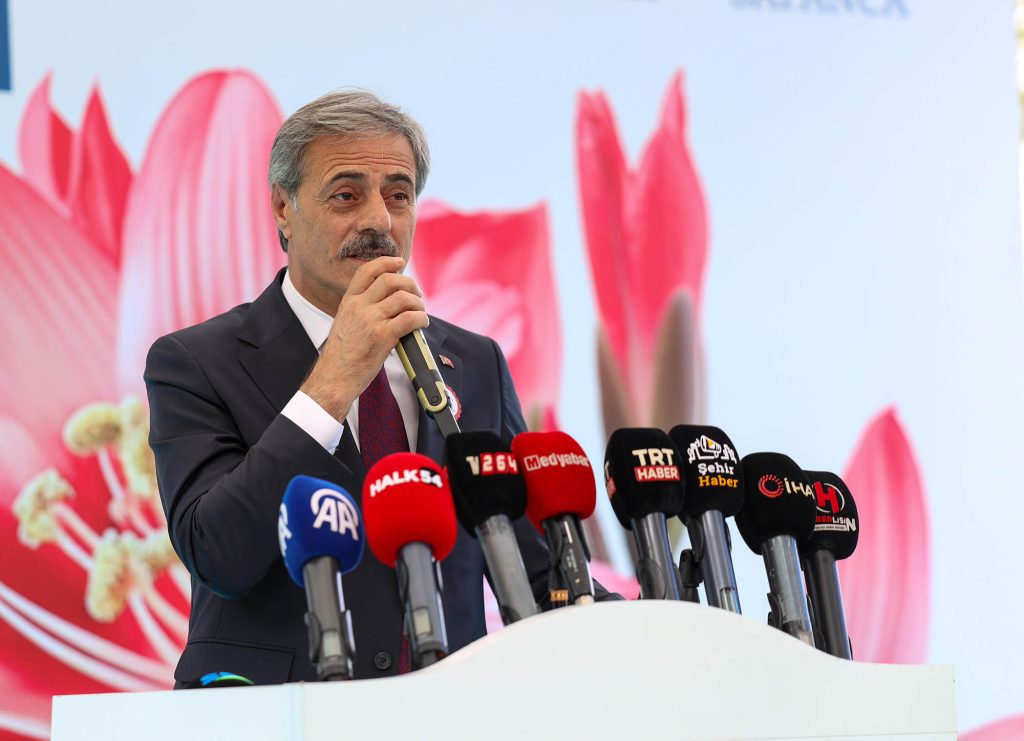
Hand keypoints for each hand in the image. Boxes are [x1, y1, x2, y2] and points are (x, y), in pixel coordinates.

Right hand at [300, 256, 427, 419]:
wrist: (334, 377)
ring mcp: (371, 320)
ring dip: (418, 303)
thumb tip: (387, 302)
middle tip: (417, 295)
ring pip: (404, 298)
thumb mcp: (344, 323)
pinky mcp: (382, 336)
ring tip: (420, 312)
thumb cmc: (341, 356)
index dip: (386, 262)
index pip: (367, 271)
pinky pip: (410, 318)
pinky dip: (421, 319)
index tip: (399, 262)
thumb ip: (361, 310)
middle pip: (390, 280)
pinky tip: (421, 324)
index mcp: (348, 302)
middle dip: (410, 284)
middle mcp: (359, 306)